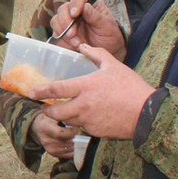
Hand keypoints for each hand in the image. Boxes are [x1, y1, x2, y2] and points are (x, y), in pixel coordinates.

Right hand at [32, 113, 79, 157]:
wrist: (37, 129)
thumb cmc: (48, 119)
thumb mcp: (53, 114)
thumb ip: (63, 116)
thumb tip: (77, 118)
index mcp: (45, 127)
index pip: (61, 133)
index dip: (72, 131)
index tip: (77, 127)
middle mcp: (46, 140)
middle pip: (67, 142)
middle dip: (77, 137)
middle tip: (81, 132)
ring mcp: (50, 149)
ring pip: (70, 148)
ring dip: (77, 143)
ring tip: (78, 136)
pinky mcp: (53, 154)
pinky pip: (69, 154)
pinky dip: (74, 149)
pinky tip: (75, 143)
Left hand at [34, 43, 154, 139]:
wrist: (147, 113)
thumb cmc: (131, 87)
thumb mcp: (114, 66)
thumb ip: (96, 54)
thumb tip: (83, 46)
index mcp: (85, 87)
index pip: (55, 90)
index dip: (40, 92)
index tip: (31, 93)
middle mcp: (83, 105)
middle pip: (55, 112)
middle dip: (48, 111)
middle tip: (48, 107)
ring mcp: (88, 120)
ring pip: (67, 121)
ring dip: (65, 117)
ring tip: (70, 111)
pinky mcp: (95, 131)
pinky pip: (82, 128)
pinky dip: (82, 124)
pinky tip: (91, 118)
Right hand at [51, 0, 125, 59]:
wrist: (107, 51)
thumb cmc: (109, 36)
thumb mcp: (107, 26)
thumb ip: (96, 16)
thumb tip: (86, 6)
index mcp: (90, 4)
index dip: (75, 3)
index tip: (75, 14)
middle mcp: (78, 10)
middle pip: (64, 8)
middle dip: (66, 22)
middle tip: (73, 34)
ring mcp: (69, 21)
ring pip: (56, 20)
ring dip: (64, 32)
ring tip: (76, 43)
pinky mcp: (64, 32)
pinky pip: (56, 33)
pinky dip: (63, 40)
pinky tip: (73, 45)